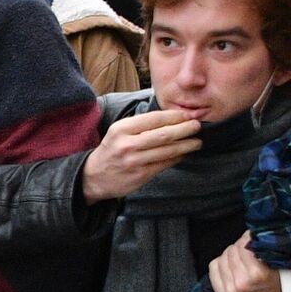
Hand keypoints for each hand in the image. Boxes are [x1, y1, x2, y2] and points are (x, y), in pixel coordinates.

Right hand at [81, 109, 201, 202]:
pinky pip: (165, 164)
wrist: (94, 176)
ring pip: (168, 150)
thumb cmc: (111, 150)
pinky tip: (184, 153)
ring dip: (187, 145)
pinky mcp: (141, 175)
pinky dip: (178, 157)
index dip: (174, 116)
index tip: (187, 115)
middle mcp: (127, 144)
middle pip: (164, 135)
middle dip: (185, 129)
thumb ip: (141, 125)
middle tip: (197, 126)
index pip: (154, 119)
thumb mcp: (118, 132)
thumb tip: (172, 118)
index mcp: (121, 129)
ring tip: (197, 141)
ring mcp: (134, 161)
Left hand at [210, 232, 286, 291]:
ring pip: (220, 259)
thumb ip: (262, 252)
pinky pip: (213, 271)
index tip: (251, 237)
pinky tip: (229, 266)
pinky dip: (220, 265)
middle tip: (246, 247)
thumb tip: (250, 235)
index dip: (247, 238)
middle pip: (230, 252)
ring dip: (229, 255)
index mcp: (257, 275)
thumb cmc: (281, 289)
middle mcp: (241, 284)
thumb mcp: (277, 268)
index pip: (242, 246)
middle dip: (238, 246)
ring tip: (239, 257)